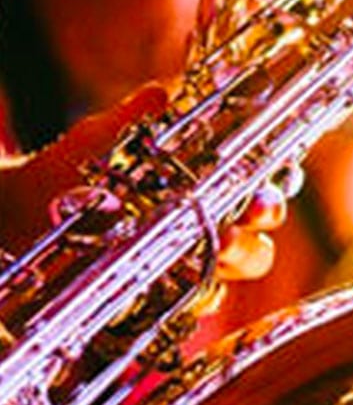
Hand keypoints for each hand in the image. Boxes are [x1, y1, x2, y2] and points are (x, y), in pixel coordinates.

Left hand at [0, 83, 287, 284]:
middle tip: (239, 225)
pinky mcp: (163, 300)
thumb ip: (141, 117)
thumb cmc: (72, 172)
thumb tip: (165, 96)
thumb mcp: (106, 137)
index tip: (268, 186)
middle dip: (255, 234)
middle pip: (259, 243)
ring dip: (230, 264)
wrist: (20, 214)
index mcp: (210, 186)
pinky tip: (181, 286)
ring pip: (233, 276)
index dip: (275, 188)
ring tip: (214, 249)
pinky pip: (194, 308)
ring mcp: (188, 268)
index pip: (265, 189)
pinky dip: (194, 298)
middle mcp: (208, 230)